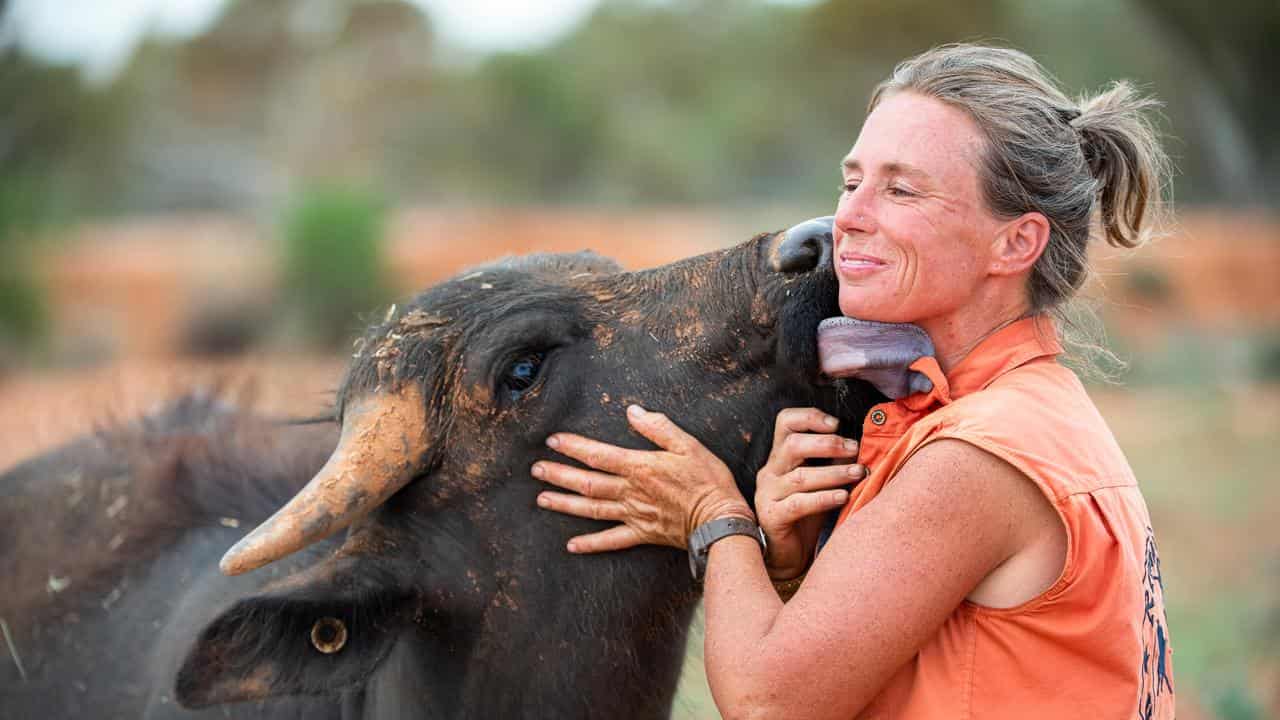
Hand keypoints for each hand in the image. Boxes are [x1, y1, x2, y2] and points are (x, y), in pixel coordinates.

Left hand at [534, 405, 752, 552]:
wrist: (721, 519)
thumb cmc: (708, 480)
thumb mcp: (688, 444)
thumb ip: (658, 428)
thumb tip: (632, 412)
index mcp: (640, 467)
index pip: (598, 455)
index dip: (573, 447)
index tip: (553, 440)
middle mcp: (631, 492)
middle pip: (587, 483)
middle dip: (559, 475)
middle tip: (537, 469)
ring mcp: (634, 515)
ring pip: (592, 510)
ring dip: (565, 504)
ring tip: (542, 499)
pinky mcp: (642, 533)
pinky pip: (611, 541)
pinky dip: (590, 544)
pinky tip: (572, 545)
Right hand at [755, 408, 865, 579]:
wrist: (788, 554)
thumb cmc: (807, 514)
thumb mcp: (821, 482)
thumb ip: (833, 462)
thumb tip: (860, 444)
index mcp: (780, 457)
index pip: (785, 422)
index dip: (810, 417)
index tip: (836, 424)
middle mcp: (771, 472)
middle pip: (792, 445)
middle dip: (827, 444)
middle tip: (854, 449)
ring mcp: (768, 494)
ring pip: (800, 477)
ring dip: (833, 473)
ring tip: (858, 473)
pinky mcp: (773, 517)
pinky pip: (798, 504)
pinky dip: (823, 498)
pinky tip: (842, 497)